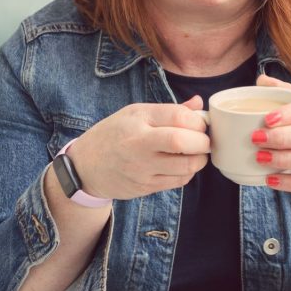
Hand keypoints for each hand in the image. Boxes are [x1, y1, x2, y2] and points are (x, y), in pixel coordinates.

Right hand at [64, 96, 209, 201]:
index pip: (178, 116)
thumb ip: (169, 110)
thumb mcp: (135, 114)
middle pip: (182, 141)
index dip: (197, 121)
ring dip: (199, 159)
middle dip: (203, 141)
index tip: (200, 124)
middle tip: (204, 140)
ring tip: (196, 153)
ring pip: (186, 166)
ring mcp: (142, 168)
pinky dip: (188, 172)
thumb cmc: (114, 135)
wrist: (86, 167)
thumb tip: (198, 104)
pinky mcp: (146, 187)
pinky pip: (178, 181)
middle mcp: (139, 143)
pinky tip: (182, 165)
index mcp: (138, 119)